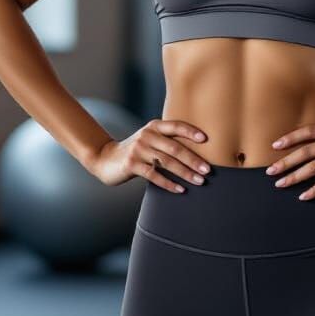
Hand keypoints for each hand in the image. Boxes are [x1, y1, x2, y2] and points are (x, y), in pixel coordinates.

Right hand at [89, 118, 210, 191]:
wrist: (106, 159)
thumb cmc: (137, 150)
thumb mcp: (149, 139)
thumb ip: (167, 140)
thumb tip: (198, 151)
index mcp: (154, 126)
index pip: (175, 126)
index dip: (190, 131)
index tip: (206, 139)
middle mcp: (147, 135)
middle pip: (175, 148)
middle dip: (193, 160)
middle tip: (208, 170)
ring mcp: (138, 150)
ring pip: (167, 162)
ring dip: (185, 173)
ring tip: (200, 181)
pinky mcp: (131, 164)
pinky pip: (154, 175)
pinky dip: (169, 183)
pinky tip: (181, 189)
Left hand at [265, 122, 314, 199]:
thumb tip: (309, 150)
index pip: (310, 131)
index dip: (291, 138)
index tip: (274, 146)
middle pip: (307, 150)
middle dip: (286, 161)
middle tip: (270, 171)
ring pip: (313, 166)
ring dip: (294, 176)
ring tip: (281, 184)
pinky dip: (313, 190)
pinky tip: (303, 196)